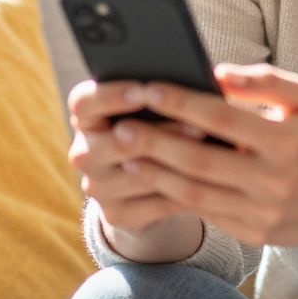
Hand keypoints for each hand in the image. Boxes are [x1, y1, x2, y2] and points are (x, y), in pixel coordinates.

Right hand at [67, 78, 203, 235]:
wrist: (139, 185)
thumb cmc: (151, 128)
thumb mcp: (146, 110)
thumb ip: (158, 97)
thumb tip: (196, 84)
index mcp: (86, 118)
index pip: (84, 103)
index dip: (111, 96)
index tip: (145, 90)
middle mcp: (84, 153)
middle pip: (115, 142)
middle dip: (162, 133)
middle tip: (199, 125)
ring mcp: (97, 187)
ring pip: (141, 175)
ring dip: (179, 164)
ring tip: (214, 152)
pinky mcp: (117, 213)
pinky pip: (156, 203)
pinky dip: (186, 190)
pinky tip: (211, 180)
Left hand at [112, 63, 297, 246]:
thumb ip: (264, 80)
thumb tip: (215, 71)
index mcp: (286, 141)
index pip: (222, 119)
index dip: (182, 103)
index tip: (148, 88)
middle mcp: (274, 180)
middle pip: (200, 161)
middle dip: (155, 142)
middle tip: (120, 126)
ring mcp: (263, 212)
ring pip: (196, 193)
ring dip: (155, 174)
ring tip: (125, 155)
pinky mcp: (254, 234)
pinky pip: (206, 214)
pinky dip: (174, 196)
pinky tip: (151, 179)